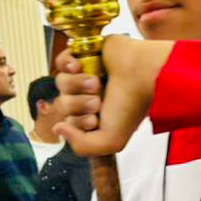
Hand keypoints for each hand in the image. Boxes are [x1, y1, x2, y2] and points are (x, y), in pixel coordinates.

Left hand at [54, 36, 173, 156]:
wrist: (142, 75)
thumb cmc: (130, 106)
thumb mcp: (110, 141)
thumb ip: (82, 146)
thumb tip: (58, 128)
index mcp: (94, 115)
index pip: (67, 122)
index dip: (76, 123)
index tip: (95, 120)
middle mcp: (88, 95)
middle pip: (62, 103)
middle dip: (77, 104)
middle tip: (99, 101)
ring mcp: (85, 74)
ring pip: (61, 82)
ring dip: (76, 85)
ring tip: (97, 83)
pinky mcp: (84, 54)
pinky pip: (60, 61)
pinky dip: (67, 64)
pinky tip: (79, 66)